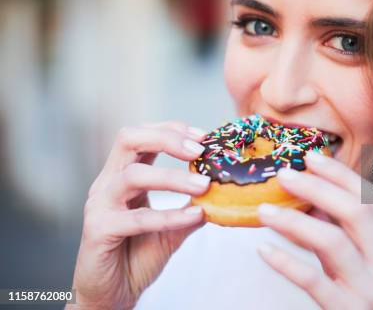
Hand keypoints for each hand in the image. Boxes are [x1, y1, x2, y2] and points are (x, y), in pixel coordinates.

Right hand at [70, 122, 210, 308]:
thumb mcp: (172, 226)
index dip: (172, 129)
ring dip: (173, 177)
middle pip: (129, 139)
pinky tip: (195, 216)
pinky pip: (136, 218)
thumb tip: (224, 189)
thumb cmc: (138, 254)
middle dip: (167, 138)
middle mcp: (108, 182)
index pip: (143, 134)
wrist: (112, 293)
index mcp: (122, 173)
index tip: (204, 137)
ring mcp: (99, 205)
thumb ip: (192, 205)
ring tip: (205, 185)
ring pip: (133, 175)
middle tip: (200, 150)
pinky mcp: (98, 231)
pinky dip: (168, 216)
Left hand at [257, 151, 372, 309]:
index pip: (370, 198)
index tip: (311, 156)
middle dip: (317, 187)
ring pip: (333, 241)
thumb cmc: (361, 300)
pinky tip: (264, 250)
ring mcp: (371, 289)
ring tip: (264, 211)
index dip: (341, 173)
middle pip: (354, 211)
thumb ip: (341, 230)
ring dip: (295, 221)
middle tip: (283, 175)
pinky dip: (287, 262)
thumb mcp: (361, 263)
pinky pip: (314, 281)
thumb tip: (309, 197)